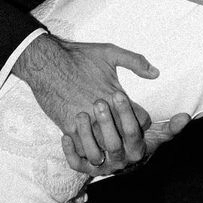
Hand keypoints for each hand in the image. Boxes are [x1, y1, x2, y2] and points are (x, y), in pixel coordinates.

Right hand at [14, 33, 161, 176]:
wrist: (46, 63)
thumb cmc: (78, 57)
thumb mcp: (110, 53)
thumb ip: (135, 62)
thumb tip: (156, 73)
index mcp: (117, 96)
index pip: (142, 121)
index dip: (141, 122)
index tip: (136, 118)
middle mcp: (104, 112)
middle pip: (125, 139)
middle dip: (126, 138)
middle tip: (123, 135)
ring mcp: (86, 122)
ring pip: (105, 149)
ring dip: (107, 148)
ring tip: (106, 141)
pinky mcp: (69, 128)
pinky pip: (83, 150)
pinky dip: (88, 150)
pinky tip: (90, 142)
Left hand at [62, 109, 190, 173]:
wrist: (118, 159)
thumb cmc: (136, 140)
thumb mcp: (154, 133)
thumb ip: (170, 126)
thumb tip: (186, 116)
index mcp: (137, 151)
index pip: (133, 132)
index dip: (126, 114)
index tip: (118, 94)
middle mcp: (120, 162)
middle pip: (113, 144)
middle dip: (106, 122)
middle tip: (98, 101)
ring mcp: (102, 167)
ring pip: (93, 155)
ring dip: (85, 136)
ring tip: (81, 114)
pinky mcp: (85, 170)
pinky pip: (76, 164)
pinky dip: (70, 151)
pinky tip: (66, 134)